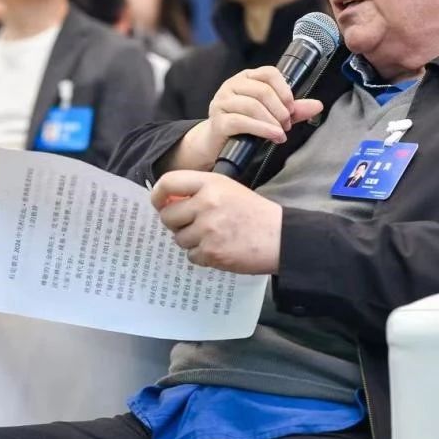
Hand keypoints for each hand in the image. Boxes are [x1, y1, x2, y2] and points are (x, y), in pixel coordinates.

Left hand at [151, 170, 281, 273]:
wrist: (280, 237)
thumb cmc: (255, 213)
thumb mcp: (228, 189)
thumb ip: (199, 192)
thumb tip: (168, 202)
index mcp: (210, 183)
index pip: (169, 182)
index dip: (158, 195)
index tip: (159, 203)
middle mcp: (206, 204)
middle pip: (168, 216)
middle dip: (175, 223)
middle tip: (191, 225)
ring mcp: (207, 229)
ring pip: (178, 238)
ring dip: (191, 241)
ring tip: (213, 237)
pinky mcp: (211, 252)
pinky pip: (191, 256)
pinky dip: (202, 255)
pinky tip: (219, 249)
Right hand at [171, 67, 322, 171]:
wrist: (216, 143)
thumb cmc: (244, 125)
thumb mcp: (271, 114)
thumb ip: (292, 109)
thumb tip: (318, 105)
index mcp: (246, 78)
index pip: (269, 73)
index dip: (284, 90)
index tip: (292, 107)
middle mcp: (232, 86)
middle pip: (262, 90)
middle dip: (280, 110)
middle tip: (287, 124)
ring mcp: (222, 102)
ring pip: (252, 106)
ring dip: (272, 121)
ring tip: (281, 133)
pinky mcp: (218, 121)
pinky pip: (242, 122)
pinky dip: (262, 130)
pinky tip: (274, 136)